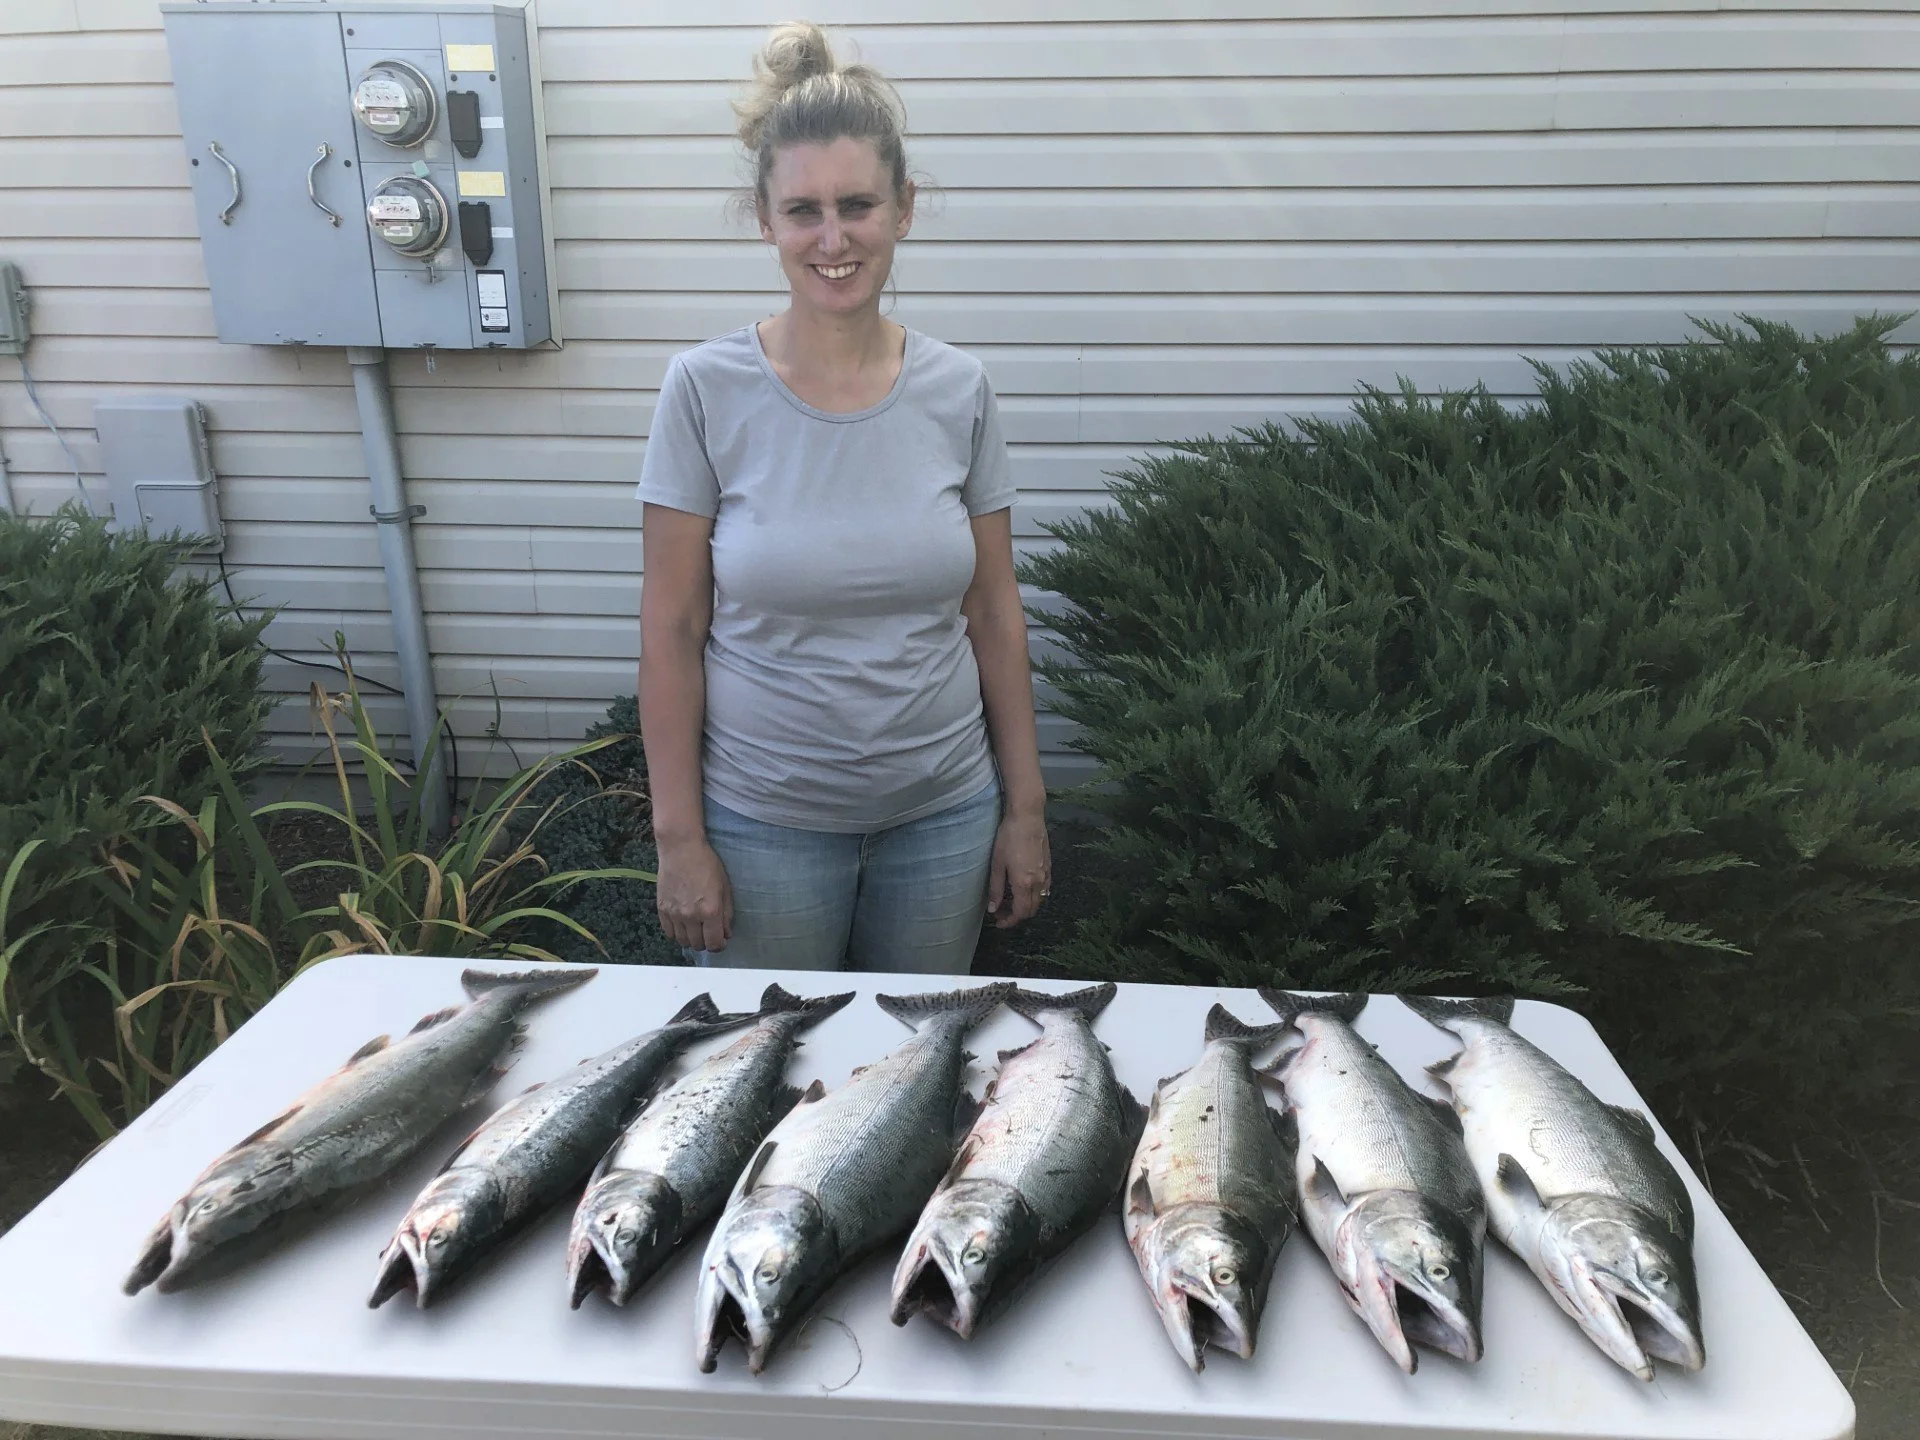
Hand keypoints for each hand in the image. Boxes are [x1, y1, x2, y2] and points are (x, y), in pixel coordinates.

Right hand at [655, 837, 732, 951]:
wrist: (681, 849)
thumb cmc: (707, 864)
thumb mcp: (725, 887)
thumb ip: (727, 914)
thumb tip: (726, 934)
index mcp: (710, 910)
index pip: (714, 943)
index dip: (720, 945)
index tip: (721, 940)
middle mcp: (691, 916)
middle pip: (698, 945)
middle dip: (706, 942)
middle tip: (709, 932)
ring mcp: (674, 914)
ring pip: (683, 942)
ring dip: (691, 939)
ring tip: (696, 928)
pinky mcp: (662, 909)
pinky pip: (669, 933)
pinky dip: (677, 933)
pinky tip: (683, 924)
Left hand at [984, 810, 1050, 929]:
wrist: (1028, 817)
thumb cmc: (1009, 838)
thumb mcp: (997, 864)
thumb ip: (995, 889)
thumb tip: (992, 908)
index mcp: (1024, 883)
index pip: (1020, 912)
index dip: (1009, 921)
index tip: (998, 922)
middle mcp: (1039, 882)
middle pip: (1032, 910)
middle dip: (1017, 915)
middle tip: (1001, 911)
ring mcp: (1046, 875)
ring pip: (1039, 900)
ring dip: (1026, 906)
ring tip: (1010, 900)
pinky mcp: (1049, 866)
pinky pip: (1045, 889)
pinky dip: (1035, 896)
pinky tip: (1023, 888)